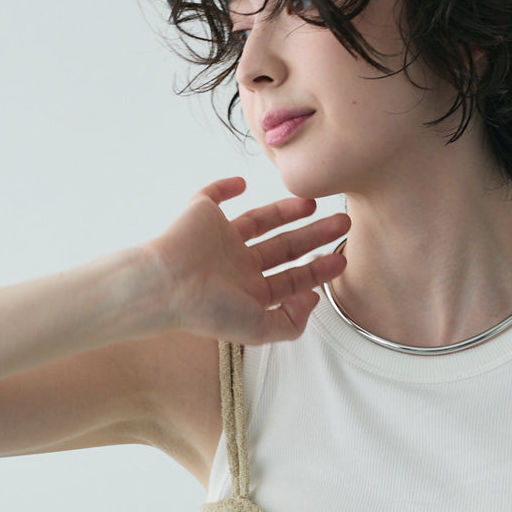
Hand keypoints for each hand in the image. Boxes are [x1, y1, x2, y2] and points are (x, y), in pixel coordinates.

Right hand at [143, 177, 348, 344]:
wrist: (168, 284)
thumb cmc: (208, 309)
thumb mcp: (259, 328)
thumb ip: (291, 322)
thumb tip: (312, 299)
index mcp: (248, 292)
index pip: (290, 280)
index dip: (317, 271)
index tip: (342, 258)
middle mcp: (235, 266)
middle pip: (283, 248)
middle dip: (314, 236)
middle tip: (343, 223)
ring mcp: (218, 240)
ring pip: (258, 220)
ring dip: (285, 211)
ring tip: (313, 203)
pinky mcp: (200, 215)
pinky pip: (212, 196)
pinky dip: (225, 187)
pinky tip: (243, 183)